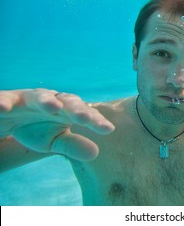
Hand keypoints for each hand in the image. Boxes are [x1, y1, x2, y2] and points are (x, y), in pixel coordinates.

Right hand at [0, 89, 114, 160]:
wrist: (8, 119)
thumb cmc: (37, 127)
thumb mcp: (54, 141)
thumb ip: (73, 145)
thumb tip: (96, 153)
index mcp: (66, 110)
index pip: (85, 113)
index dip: (96, 120)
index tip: (108, 129)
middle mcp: (51, 100)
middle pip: (67, 101)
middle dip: (75, 108)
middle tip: (84, 118)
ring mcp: (29, 98)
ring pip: (39, 96)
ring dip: (45, 100)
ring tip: (53, 107)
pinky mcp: (7, 99)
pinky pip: (6, 99)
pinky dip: (4, 102)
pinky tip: (4, 108)